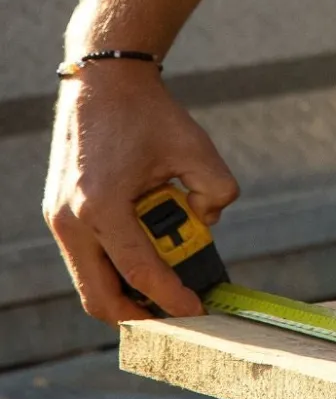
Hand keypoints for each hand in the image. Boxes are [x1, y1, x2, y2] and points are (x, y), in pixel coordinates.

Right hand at [44, 67, 239, 323]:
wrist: (104, 82)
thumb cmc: (149, 113)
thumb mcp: (196, 147)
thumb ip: (216, 190)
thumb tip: (208, 224)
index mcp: (101, 206)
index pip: (138, 271)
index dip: (169, 297)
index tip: (195, 310)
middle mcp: (70, 219)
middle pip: (99, 296)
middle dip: (138, 314)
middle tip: (175, 315)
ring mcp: (58, 219)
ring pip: (89, 281)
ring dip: (126, 290)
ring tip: (165, 288)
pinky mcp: (57, 214)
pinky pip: (86, 259)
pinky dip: (114, 267)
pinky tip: (146, 260)